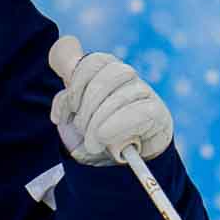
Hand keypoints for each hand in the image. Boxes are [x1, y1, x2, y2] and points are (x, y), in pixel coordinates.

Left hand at [47, 35, 173, 165]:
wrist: (127, 157)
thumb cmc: (99, 131)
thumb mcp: (77, 115)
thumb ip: (66, 100)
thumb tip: (60, 104)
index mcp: (104, 69)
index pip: (91, 62)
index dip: (77, 84)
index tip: (72, 107)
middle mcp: (126, 75)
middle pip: (105, 77)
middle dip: (88, 107)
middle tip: (82, 130)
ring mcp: (144, 91)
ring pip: (121, 95)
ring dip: (100, 123)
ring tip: (93, 143)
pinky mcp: (158, 112)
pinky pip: (139, 113)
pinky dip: (118, 127)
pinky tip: (107, 137)